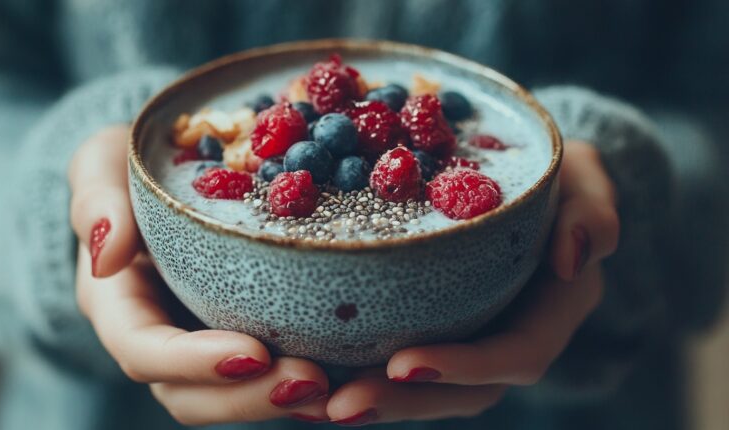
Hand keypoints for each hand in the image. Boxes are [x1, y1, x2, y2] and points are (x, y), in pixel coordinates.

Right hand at [69, 126, 329, 424]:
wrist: (167, 173)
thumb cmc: (130, 165)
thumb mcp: (102, 164)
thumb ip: (96, 200)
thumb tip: (106, 254)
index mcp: (119, 304)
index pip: (144, 350)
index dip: (194, 362)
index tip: (254, 353)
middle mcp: (159, 336)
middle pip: (191, 395)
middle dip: (249, 397)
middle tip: (312, 381)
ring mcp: (200, 340)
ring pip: (231, 396)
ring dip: (281, 401)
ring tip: (338, 392)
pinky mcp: (240, 332)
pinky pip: (266, 374)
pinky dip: (304, 384)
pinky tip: (348, 377)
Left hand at [324, 141, 619, 424]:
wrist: (527, 179)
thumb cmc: (558, 176)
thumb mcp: (584, 179)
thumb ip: (594, 212)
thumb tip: (574, 257)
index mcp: (550, 309)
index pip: (515, 355)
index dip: (464, 368)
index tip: (402, 365)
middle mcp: (509, 334)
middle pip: (462, 392)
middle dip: (401, 402)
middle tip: (339, 404)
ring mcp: (471, 334)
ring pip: (426, 387)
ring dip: (371, 396)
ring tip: (307, 400)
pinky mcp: (435, 322)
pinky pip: (395, 354)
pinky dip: (355, 366)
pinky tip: (305, 365)